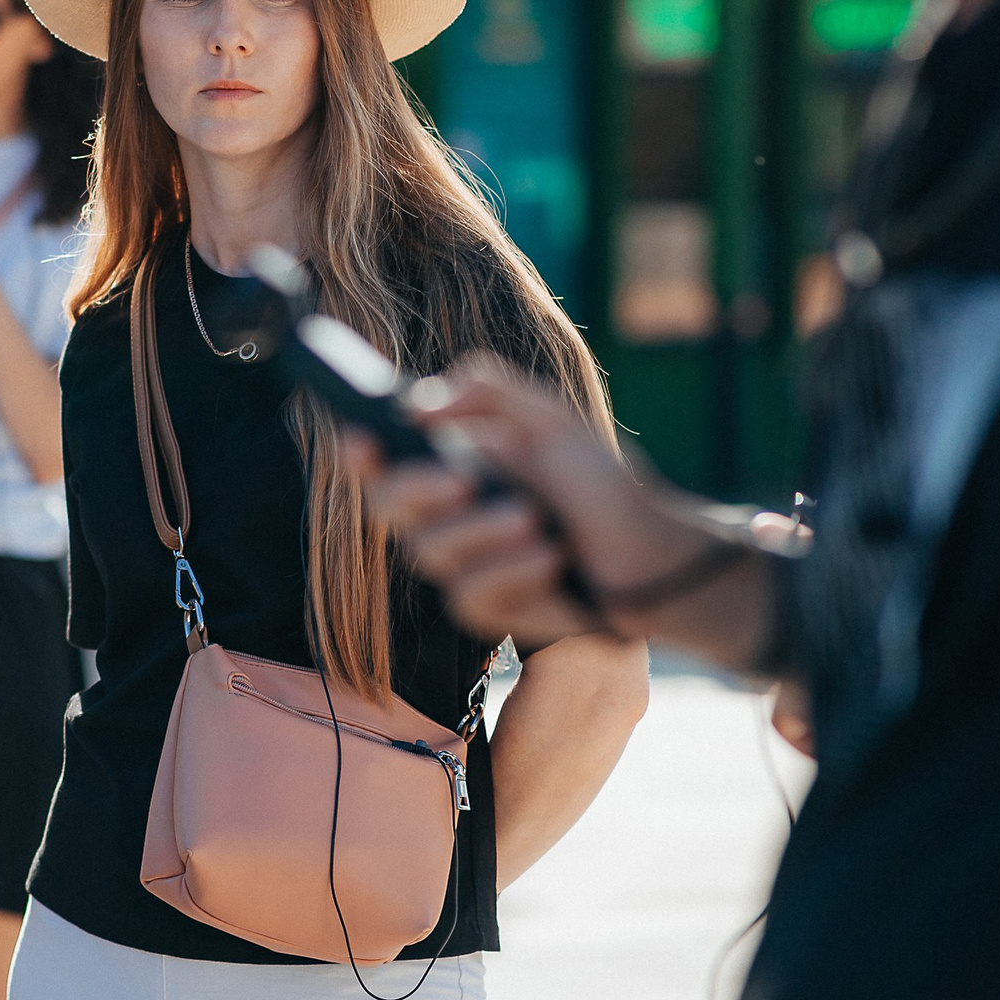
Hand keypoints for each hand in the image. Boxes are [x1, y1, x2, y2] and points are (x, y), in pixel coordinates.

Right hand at [353, 358, 730, 643]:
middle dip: (419, 490)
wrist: (644, 546)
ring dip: (485, 534)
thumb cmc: (593, 481)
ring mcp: (460, 564)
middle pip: (387, 507)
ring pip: (431, 554)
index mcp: (444, 465)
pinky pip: (471, 597)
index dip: (355, 451)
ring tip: (537, 523)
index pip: (379, 460)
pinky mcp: (485, 608)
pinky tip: (550, 561)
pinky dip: (512, 575)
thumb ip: (486, 390)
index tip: (359, 440)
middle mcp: (441, 516)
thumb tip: (422, 403)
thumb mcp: (545, 417)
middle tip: (464, 480)